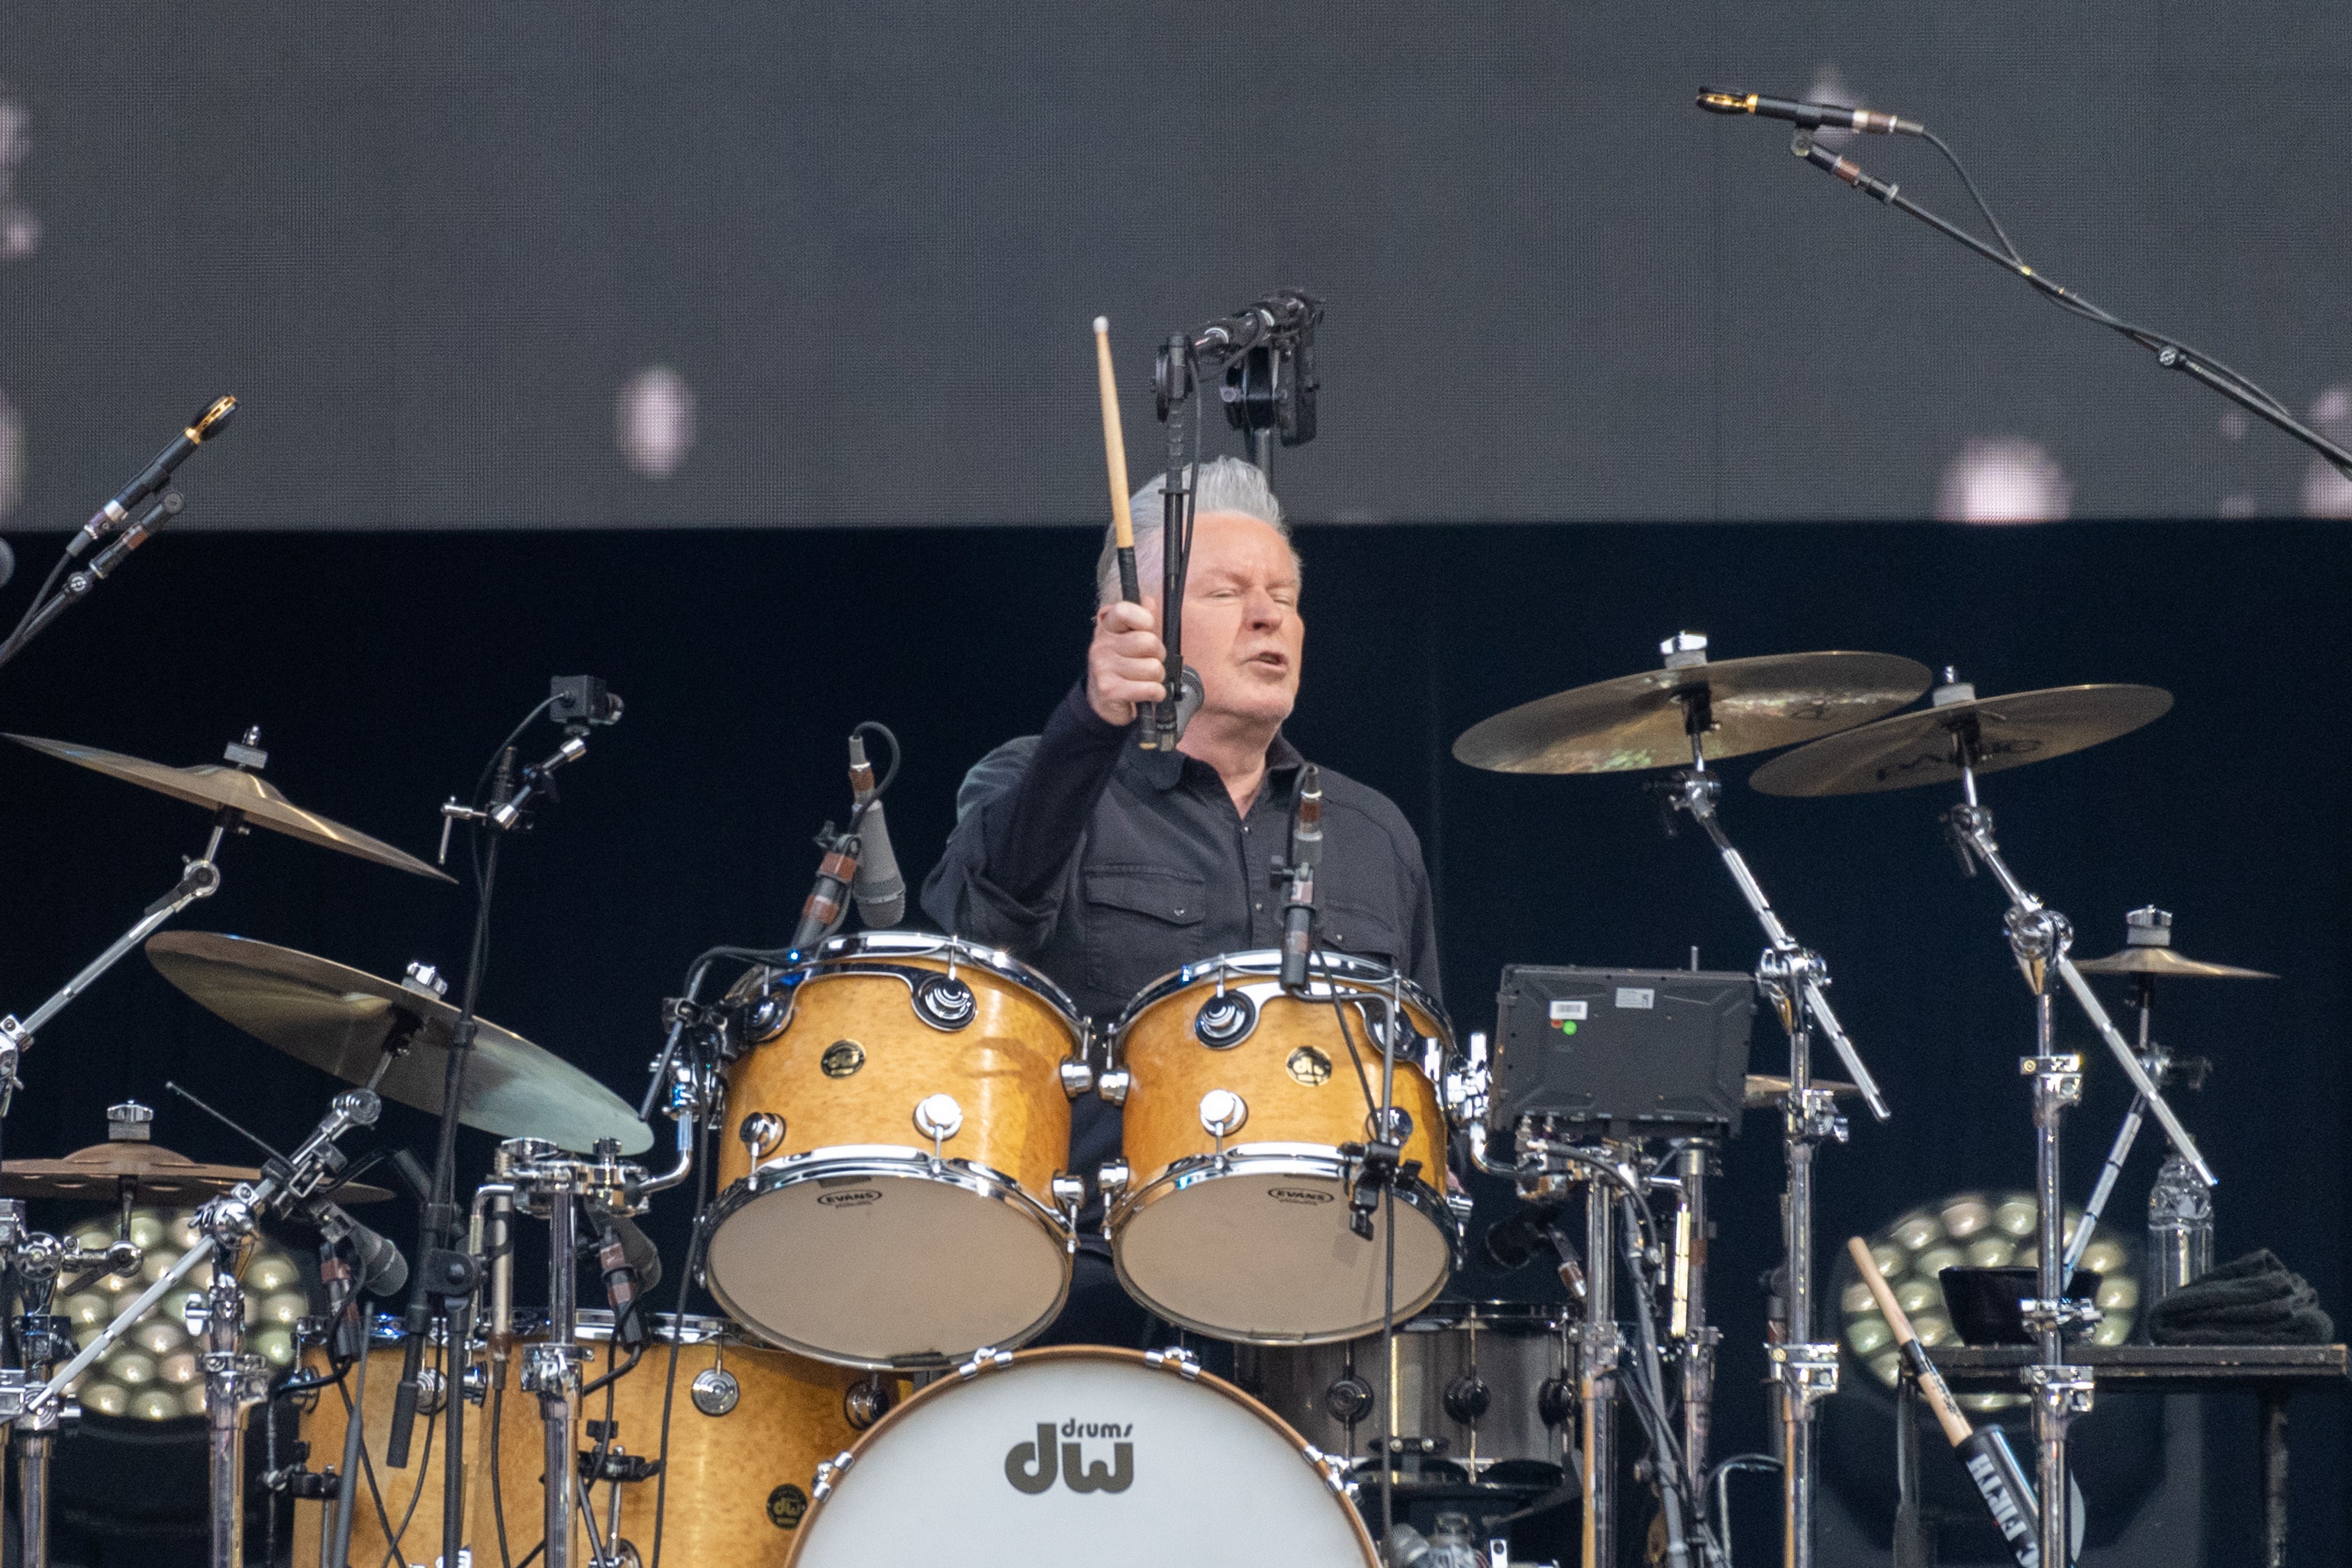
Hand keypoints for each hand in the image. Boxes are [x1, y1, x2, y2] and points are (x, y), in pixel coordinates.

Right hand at [1088, 597, 1167, 725]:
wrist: (1104, 701)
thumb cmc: (1122, 667)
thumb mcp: (1130, 640)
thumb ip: (1141, 620)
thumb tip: (1148, 601)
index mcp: (1107, 628)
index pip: (1124, 611)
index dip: (1144, 619)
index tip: (1149, 629)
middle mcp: (1101, 645)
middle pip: (1149, 642)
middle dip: (1158, 655)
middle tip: (1150, 661)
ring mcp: (1103, 668)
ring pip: (1153, 668)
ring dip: (1157, 677)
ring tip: (1146, 679)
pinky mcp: (1110, 690)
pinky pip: (1151, 689)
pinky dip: (1157, 693)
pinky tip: (1149, 693)